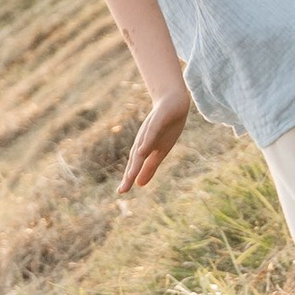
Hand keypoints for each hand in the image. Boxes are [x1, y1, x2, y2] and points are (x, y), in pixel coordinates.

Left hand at [118, 84, 191, 198]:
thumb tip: (138, 184)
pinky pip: (152, 131)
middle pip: (135, 158)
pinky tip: (143, 150)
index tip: (121, 192)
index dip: (128, 179)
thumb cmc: (165, 128)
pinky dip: (147, 141)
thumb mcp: (159, 151)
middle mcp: (144, 140)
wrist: (173, 101)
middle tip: (123, 190)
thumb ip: (149, 167)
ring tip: (130, 175)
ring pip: (142, 146)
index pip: (135, 166)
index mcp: (145, 149)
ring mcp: (150, 129)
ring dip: (136, 161)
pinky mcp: (158, 118)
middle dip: (130, 173)